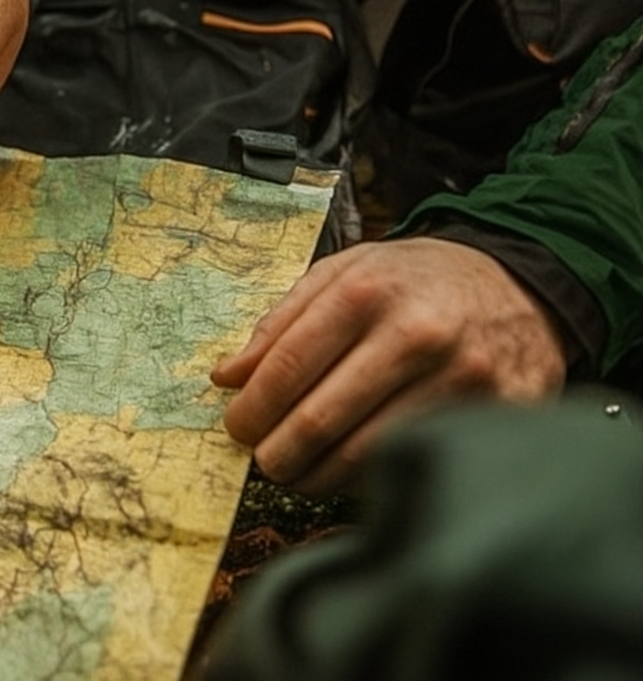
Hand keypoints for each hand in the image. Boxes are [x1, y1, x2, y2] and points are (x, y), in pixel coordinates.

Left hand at [211, 238, 567, 493]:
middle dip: (276, 452)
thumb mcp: (343, 273)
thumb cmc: (415, 282)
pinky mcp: (495, 415)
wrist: (521, 285)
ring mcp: (460, 380)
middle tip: (263, 459)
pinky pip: (415, 461)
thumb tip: (226, 377)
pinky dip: (372, 476)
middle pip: (319, 420)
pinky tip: (352, 468)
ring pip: (364, 453)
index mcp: (365, 294)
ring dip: (315, 474)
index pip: (287, 368)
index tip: (236, 427)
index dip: (251, 409)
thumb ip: (280, 322)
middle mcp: (414, 336)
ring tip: (298, 470)